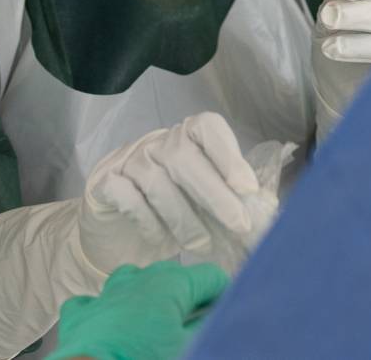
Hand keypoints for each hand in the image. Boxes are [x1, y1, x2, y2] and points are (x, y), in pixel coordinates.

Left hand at [48, 261, 227, 359]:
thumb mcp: (190, 347)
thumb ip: (207, 327)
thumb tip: (217, 318)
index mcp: (171, 284)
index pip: (210, 276)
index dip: (224, 293)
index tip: (228, 310)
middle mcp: (138, 280)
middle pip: (173, 275)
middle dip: (188, 294)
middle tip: (199, 321)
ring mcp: (106, 294)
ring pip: (132, 279)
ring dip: (147, 295)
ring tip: (156, 319)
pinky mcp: (80, 314)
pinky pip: (95, 300)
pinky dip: (106, 308)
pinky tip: (112, 323)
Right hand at [77, 113, 259, 275]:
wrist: (116, 236)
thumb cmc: (170, 214)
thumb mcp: (203, 204)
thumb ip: (231, 199)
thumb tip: (268, 213)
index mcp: (186, 137)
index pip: (207, 127)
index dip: (229, 154)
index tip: (248, 188)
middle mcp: (156, 142)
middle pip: (184, 156)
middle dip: (216, 194)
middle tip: (239, 225)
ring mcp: (127, 160)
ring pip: (157, 180)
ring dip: (185, 217)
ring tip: (203, 244)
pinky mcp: (102, 183)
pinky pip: (128, 197)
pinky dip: (149, 221)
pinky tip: (161, 240)